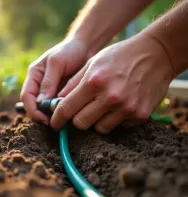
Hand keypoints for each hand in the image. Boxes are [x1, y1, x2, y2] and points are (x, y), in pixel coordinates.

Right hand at [20, 37, 92, 124]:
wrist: (86, 48)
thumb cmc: (70, 51)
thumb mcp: (57, 63)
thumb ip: (49, 81)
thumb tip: (40, 102)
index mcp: (34, 75)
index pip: (26, 96)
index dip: (32, 110)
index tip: (43, 118)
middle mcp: (39, 84)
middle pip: (33, 106)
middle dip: (41, 116)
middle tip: (54, 123)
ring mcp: (50, 91)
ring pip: (44, 109)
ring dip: (51, 116)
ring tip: (62, 121)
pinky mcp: (60, 95)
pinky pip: (56, 107)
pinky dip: (60, 113)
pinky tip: (68, 116)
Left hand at [51, 33, 174, 132]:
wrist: (157, 54)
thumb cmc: (120, 56)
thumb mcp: (93, 62)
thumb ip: (73, 83)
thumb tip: (57, 100)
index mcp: (94, 82)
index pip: (67, 108)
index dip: (57, 118)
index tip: (55, 123)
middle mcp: (110, 97)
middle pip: (81, 123)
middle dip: (77, 120)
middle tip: (80, 112)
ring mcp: (126, 108)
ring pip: (99, 128)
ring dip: (97, 120)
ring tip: (103, 106)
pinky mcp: (140, 115)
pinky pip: (119, 126)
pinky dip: (115, 119)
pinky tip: (120, 105)